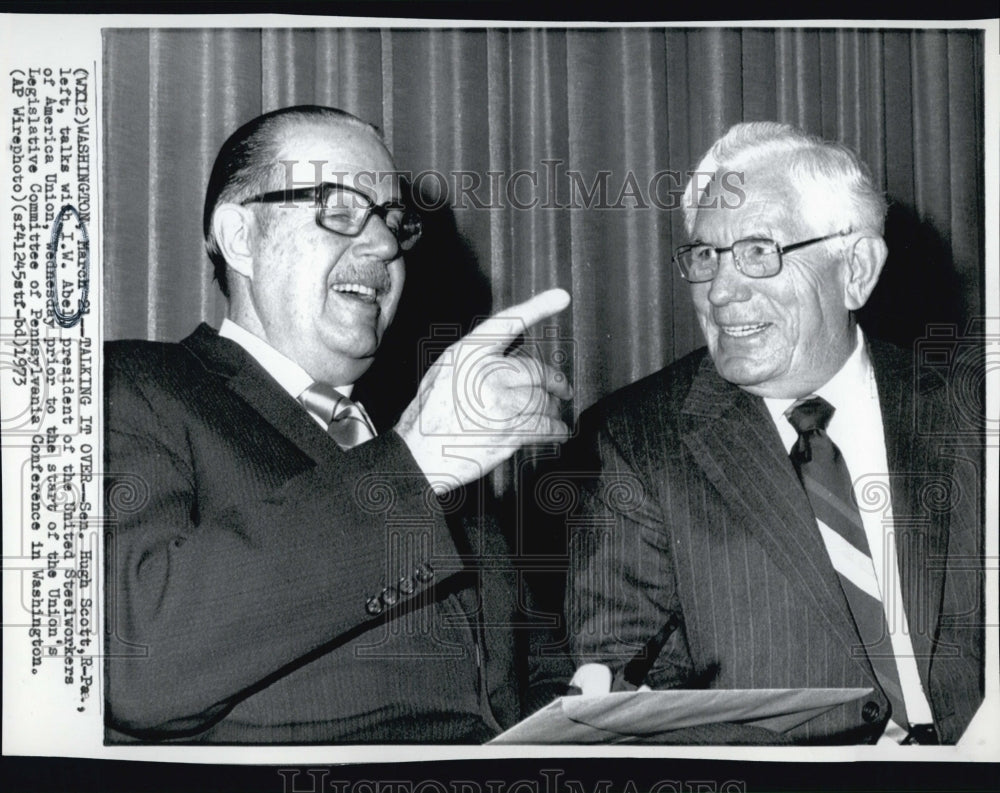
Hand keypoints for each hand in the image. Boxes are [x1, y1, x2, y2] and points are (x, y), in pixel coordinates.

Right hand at [395, 288, 572, 492]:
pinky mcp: (510, 430)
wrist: (418, 454)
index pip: (509, 322)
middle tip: (564, 389)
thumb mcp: (445, 371)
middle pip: (538, 370)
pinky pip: (546, 426)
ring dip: (553, 410)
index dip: (538, 307)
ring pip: (544, 400)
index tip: (561, 297)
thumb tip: (511, 351)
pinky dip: (557, 430)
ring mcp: (501, 401)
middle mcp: (487, 372)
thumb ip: (477, 358)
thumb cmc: (429, 414)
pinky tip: (558, 432)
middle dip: (557, 382)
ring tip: (552, 415)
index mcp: (469, 352)